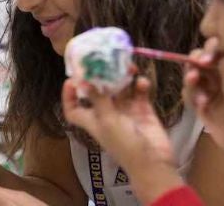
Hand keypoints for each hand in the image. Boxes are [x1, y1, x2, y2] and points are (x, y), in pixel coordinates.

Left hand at [62, 76, 183, 202]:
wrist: (153, 162)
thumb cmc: (125, 145)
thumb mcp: (107, 121)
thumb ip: (98, 99)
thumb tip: (83, 79)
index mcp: (93, 120)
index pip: (74, 108)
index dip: (69, 95)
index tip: (72, 78)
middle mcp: (108, 114)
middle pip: (100, 92)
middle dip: (103, 76)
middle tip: (108, 60)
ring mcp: (126, 111)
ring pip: (121, 89)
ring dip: (124, 77)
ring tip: (130, 66)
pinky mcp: (143, 110)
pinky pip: (139, 92)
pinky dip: (140, 85)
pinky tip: (143, 82)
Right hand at [182, 37, 223, 148]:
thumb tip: (213, 49)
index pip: (215, 47)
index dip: (209, 48)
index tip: (208, 57)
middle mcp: (216, 73)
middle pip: (197, 58)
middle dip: (195, 61)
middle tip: (198, 66)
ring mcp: (206, 87)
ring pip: (190, 75)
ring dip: (190, 79)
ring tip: (194, 81)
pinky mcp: (197, 102)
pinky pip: (186, 94)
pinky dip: (191, 97)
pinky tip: (202, 105)